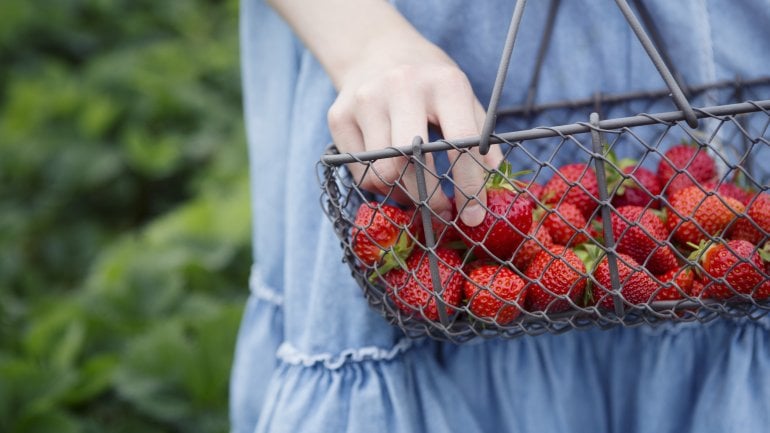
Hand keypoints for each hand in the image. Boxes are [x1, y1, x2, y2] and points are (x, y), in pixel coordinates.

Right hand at [328, 29, 502, 225]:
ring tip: (419, 194)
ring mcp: (365, 101)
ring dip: (404, 195)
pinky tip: (393, 176)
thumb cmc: (428, 81)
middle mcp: (401, 87)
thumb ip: (480, 135)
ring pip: (382, 173)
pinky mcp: (339, 117)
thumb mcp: (462, 96)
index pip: (460, 143)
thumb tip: (493, 180)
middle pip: (409, 163)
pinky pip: (360, 171)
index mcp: (443, 82)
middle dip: (429, 198)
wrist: (377, 50)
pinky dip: (380, 184)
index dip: (469, 185)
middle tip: (443, 213)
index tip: (474, 215)